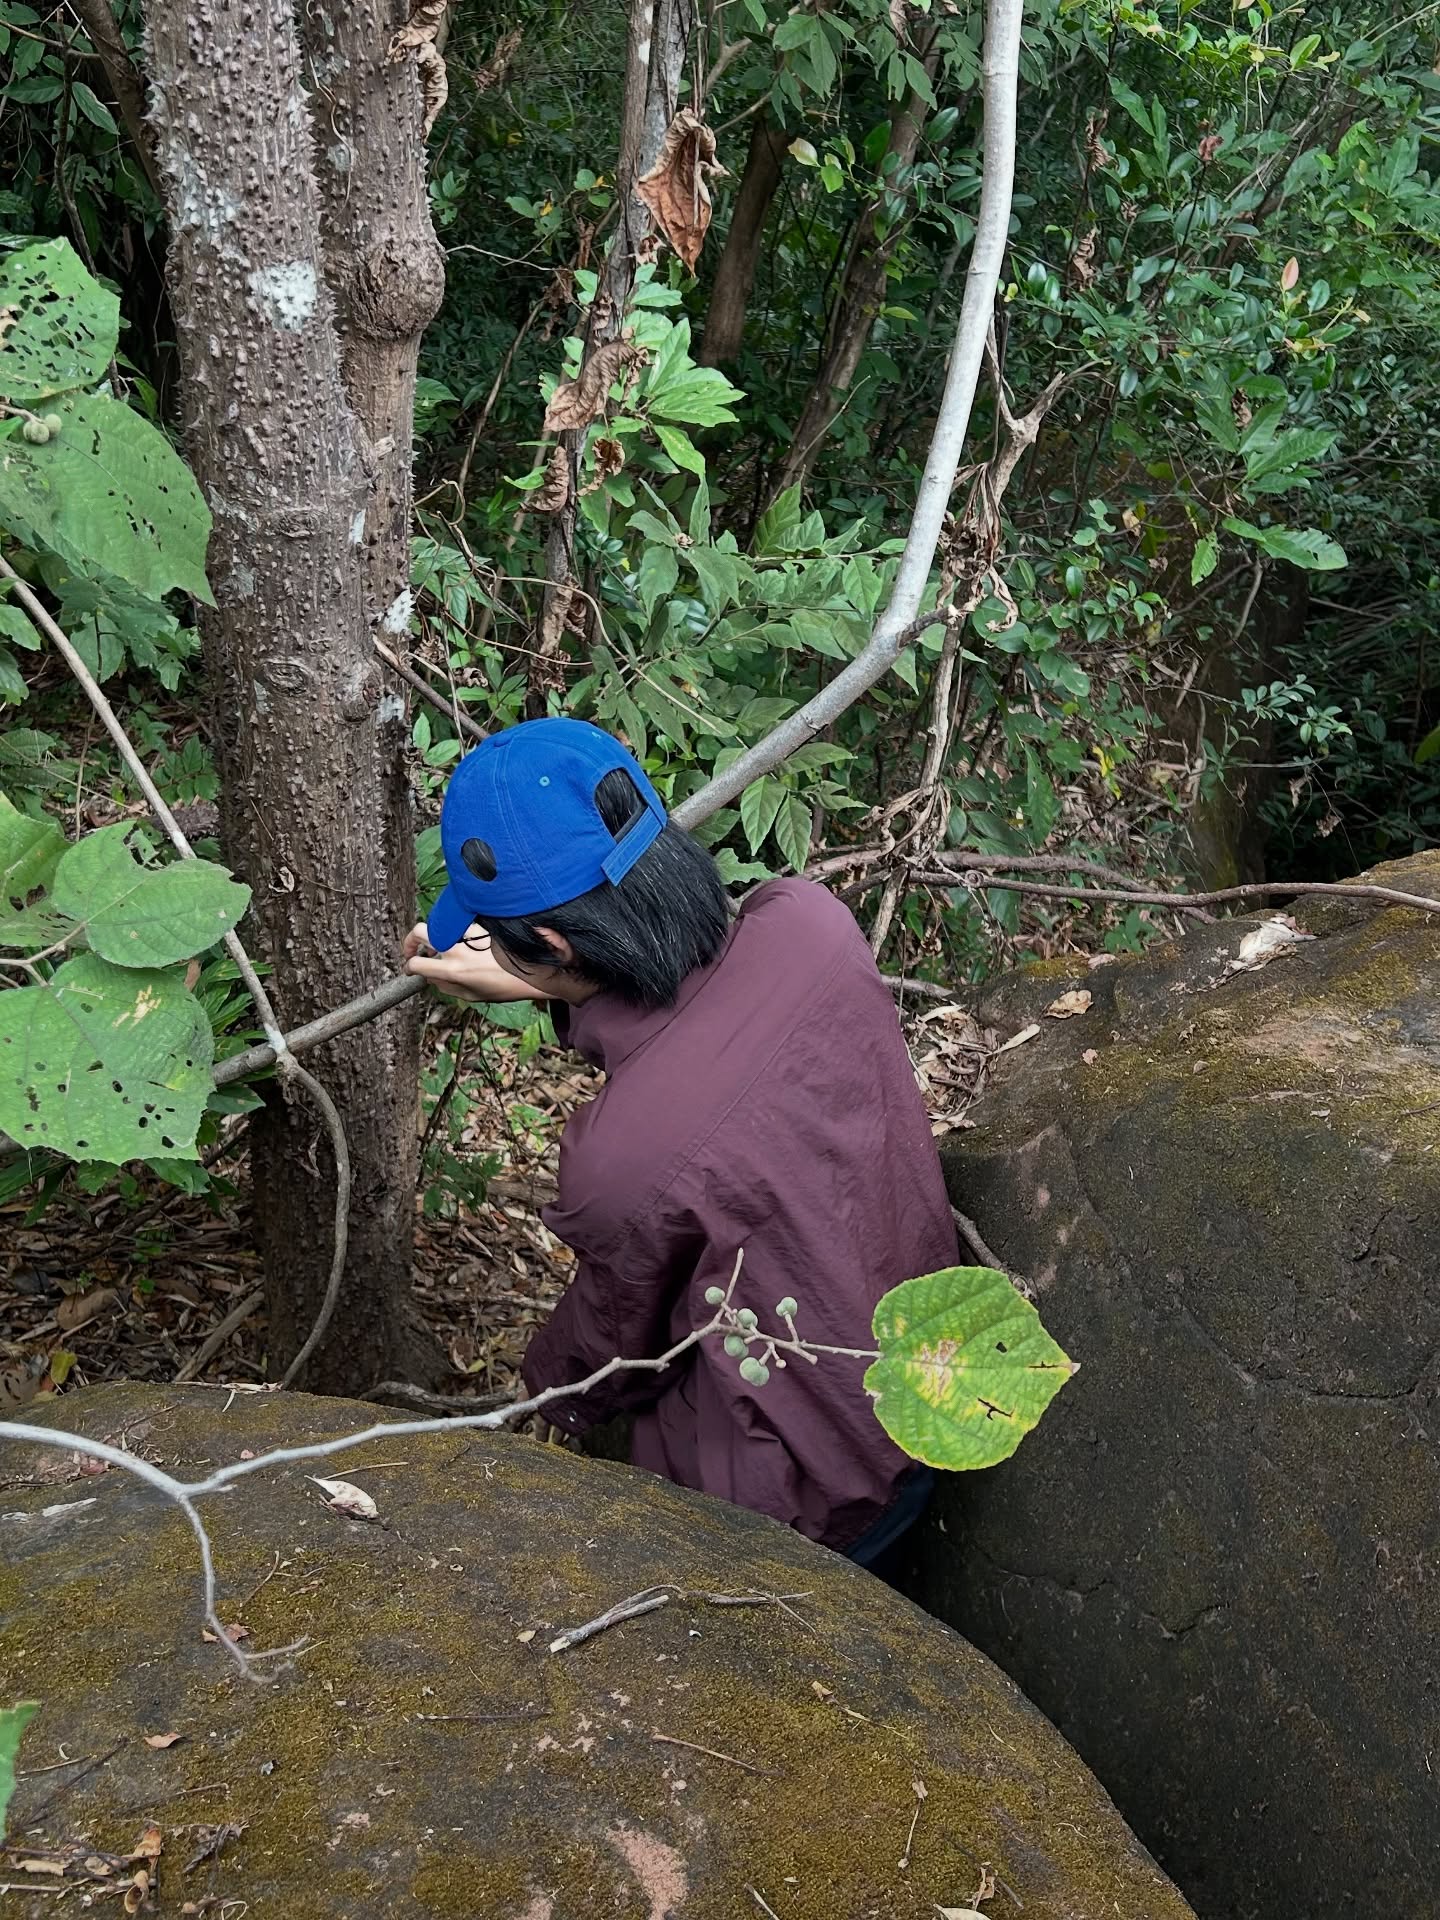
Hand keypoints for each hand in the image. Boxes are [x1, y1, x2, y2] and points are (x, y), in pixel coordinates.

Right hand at [403, 922, 546, 1004]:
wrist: (529, 973)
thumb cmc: (503, 987)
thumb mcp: (470, 996)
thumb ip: (445, 987)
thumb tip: (430, 978)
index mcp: (454, 970)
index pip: (418, 963)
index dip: (409, 966)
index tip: (410, 967)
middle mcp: (458, 949)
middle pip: (420, 931)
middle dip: (410, 941)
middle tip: (413, 949)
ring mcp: (468, 935)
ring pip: (438, 924)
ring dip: (433, 936)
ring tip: (437, 948)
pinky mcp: (479, 926)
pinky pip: (457, 924)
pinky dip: (452, 932)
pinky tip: (457, 942)